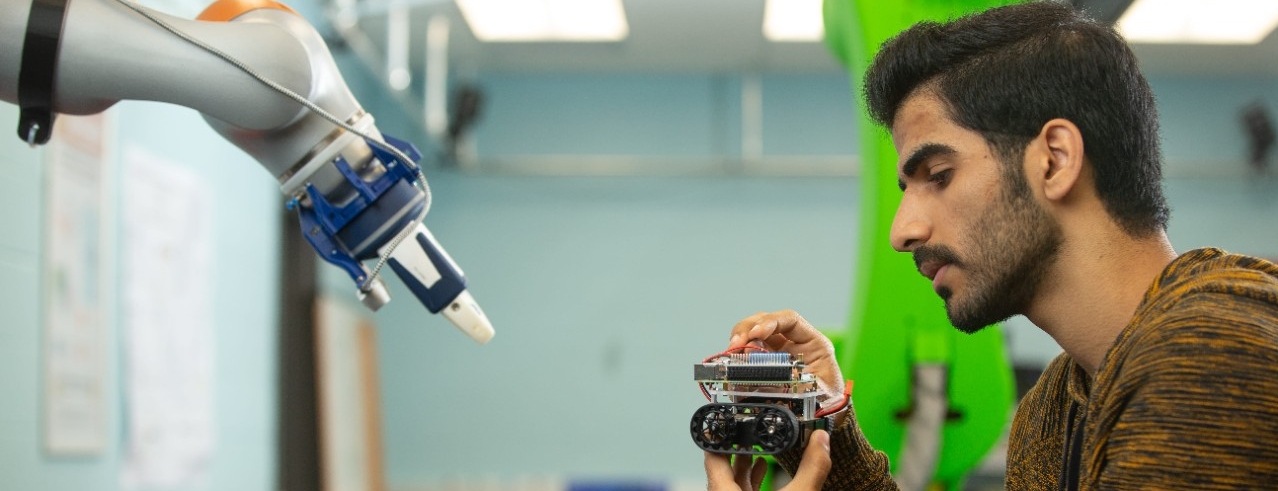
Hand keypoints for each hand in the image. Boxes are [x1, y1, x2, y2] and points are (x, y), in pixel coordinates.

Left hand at [704, 430, 831, 490]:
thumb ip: (810, 469)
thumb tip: (820, 441)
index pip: (710, 457)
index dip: (716, 436)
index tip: (722, 421)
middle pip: (721, 467)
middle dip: (736, 446)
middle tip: (746, 427)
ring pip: (730, 481)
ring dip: (743, 463)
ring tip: (755, 446)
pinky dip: (750, 480)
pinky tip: (762, 470)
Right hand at [729, 310, 844, 406]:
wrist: (823, 420)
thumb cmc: (826, 404)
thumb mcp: (819, 392)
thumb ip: (796, 381)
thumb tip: (770, 373)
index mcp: (812, 344)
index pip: (790, 320)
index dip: (770, 322)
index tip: (756, 334)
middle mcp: (792, 344)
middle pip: (765, 321)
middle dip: (747, 329)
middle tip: (736, 344)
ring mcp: (776, 354)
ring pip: (751, 334)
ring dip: (738, 341)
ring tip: (731, 354)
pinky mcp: (762, 367)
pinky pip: (745, 356)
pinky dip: (735, 359)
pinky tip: (731, 366)